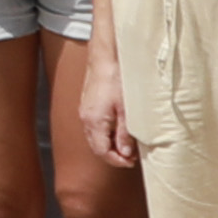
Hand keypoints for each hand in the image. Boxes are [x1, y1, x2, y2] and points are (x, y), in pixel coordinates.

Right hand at [75, 48, 137, 166]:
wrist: (106, 56)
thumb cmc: (117, 79)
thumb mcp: (127, 110)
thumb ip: (125, 134)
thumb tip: (125, 153)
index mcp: (94, 122)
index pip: (102, 152)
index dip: (117, 161)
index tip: (131, 162)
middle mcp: (86, 119)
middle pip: (97, 147)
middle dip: (113, 155)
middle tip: (131, 156)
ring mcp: (85, 111)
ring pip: (95, 137)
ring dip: (110, 144)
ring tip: (127, 143)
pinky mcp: (88, 104)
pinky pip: (94, 126)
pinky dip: (106, 133)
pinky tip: (119, 128)